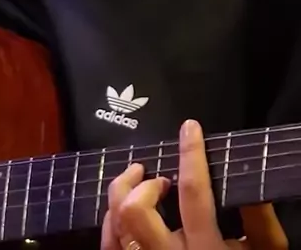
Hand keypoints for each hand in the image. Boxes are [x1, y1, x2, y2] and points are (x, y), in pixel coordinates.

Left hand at [101, 119, 287, 249]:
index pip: (193, 192)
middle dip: (141, 182)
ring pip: (114, 225)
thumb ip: (259, 223)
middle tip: (153, 174)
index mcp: (204, 249)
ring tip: (135, 181)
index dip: (190, 154)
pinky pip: (107, 244)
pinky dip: (110, 220)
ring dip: (121, 193)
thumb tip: (251, 188)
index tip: (190, 128)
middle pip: (135, 210)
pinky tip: (122, 211)